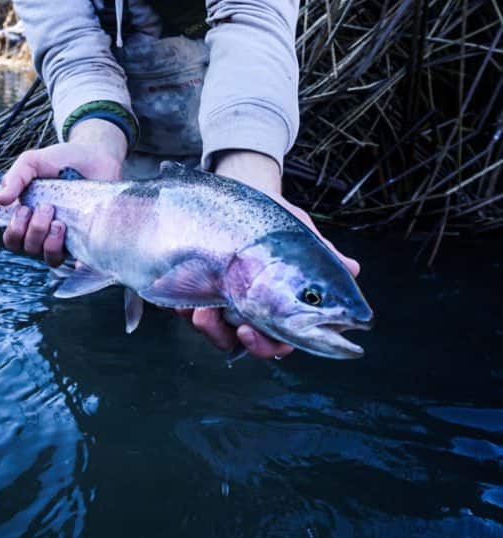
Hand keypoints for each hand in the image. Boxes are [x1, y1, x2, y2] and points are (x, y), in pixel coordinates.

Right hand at [0, 120, 125, 264]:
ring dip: (51, 244)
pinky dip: (79, 264)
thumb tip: (0, 201)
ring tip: (60, 223)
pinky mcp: (87, 239)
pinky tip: (79, 258)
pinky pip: (81, 262)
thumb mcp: (32, 162)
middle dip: (35, 230)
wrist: (95, 155)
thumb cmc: (60, 160)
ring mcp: (66, 237)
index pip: (13, 240)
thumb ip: (15, 178)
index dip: (15, 231)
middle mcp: (44, 232)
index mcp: (27, 218)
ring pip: (51, 258)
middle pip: (29, 249)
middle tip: (47, 207)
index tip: (25, 208)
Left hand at [190, 148, 360, 360]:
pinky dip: (185, 309)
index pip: (279, 342)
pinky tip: (183, 299)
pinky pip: (188, 313)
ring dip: (206, 327)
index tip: (251, 332)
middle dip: (229, 339)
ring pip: (214, 333)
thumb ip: (322, 254)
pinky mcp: (197, 292)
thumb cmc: (276, 219)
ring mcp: (223, 304)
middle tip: (224, 324)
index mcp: (281, 307)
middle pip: (242, 345)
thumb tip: (353, 267)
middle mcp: (252, 311)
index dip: (266, 346)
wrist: (242, 191)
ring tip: (201, 309)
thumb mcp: (299, 233)